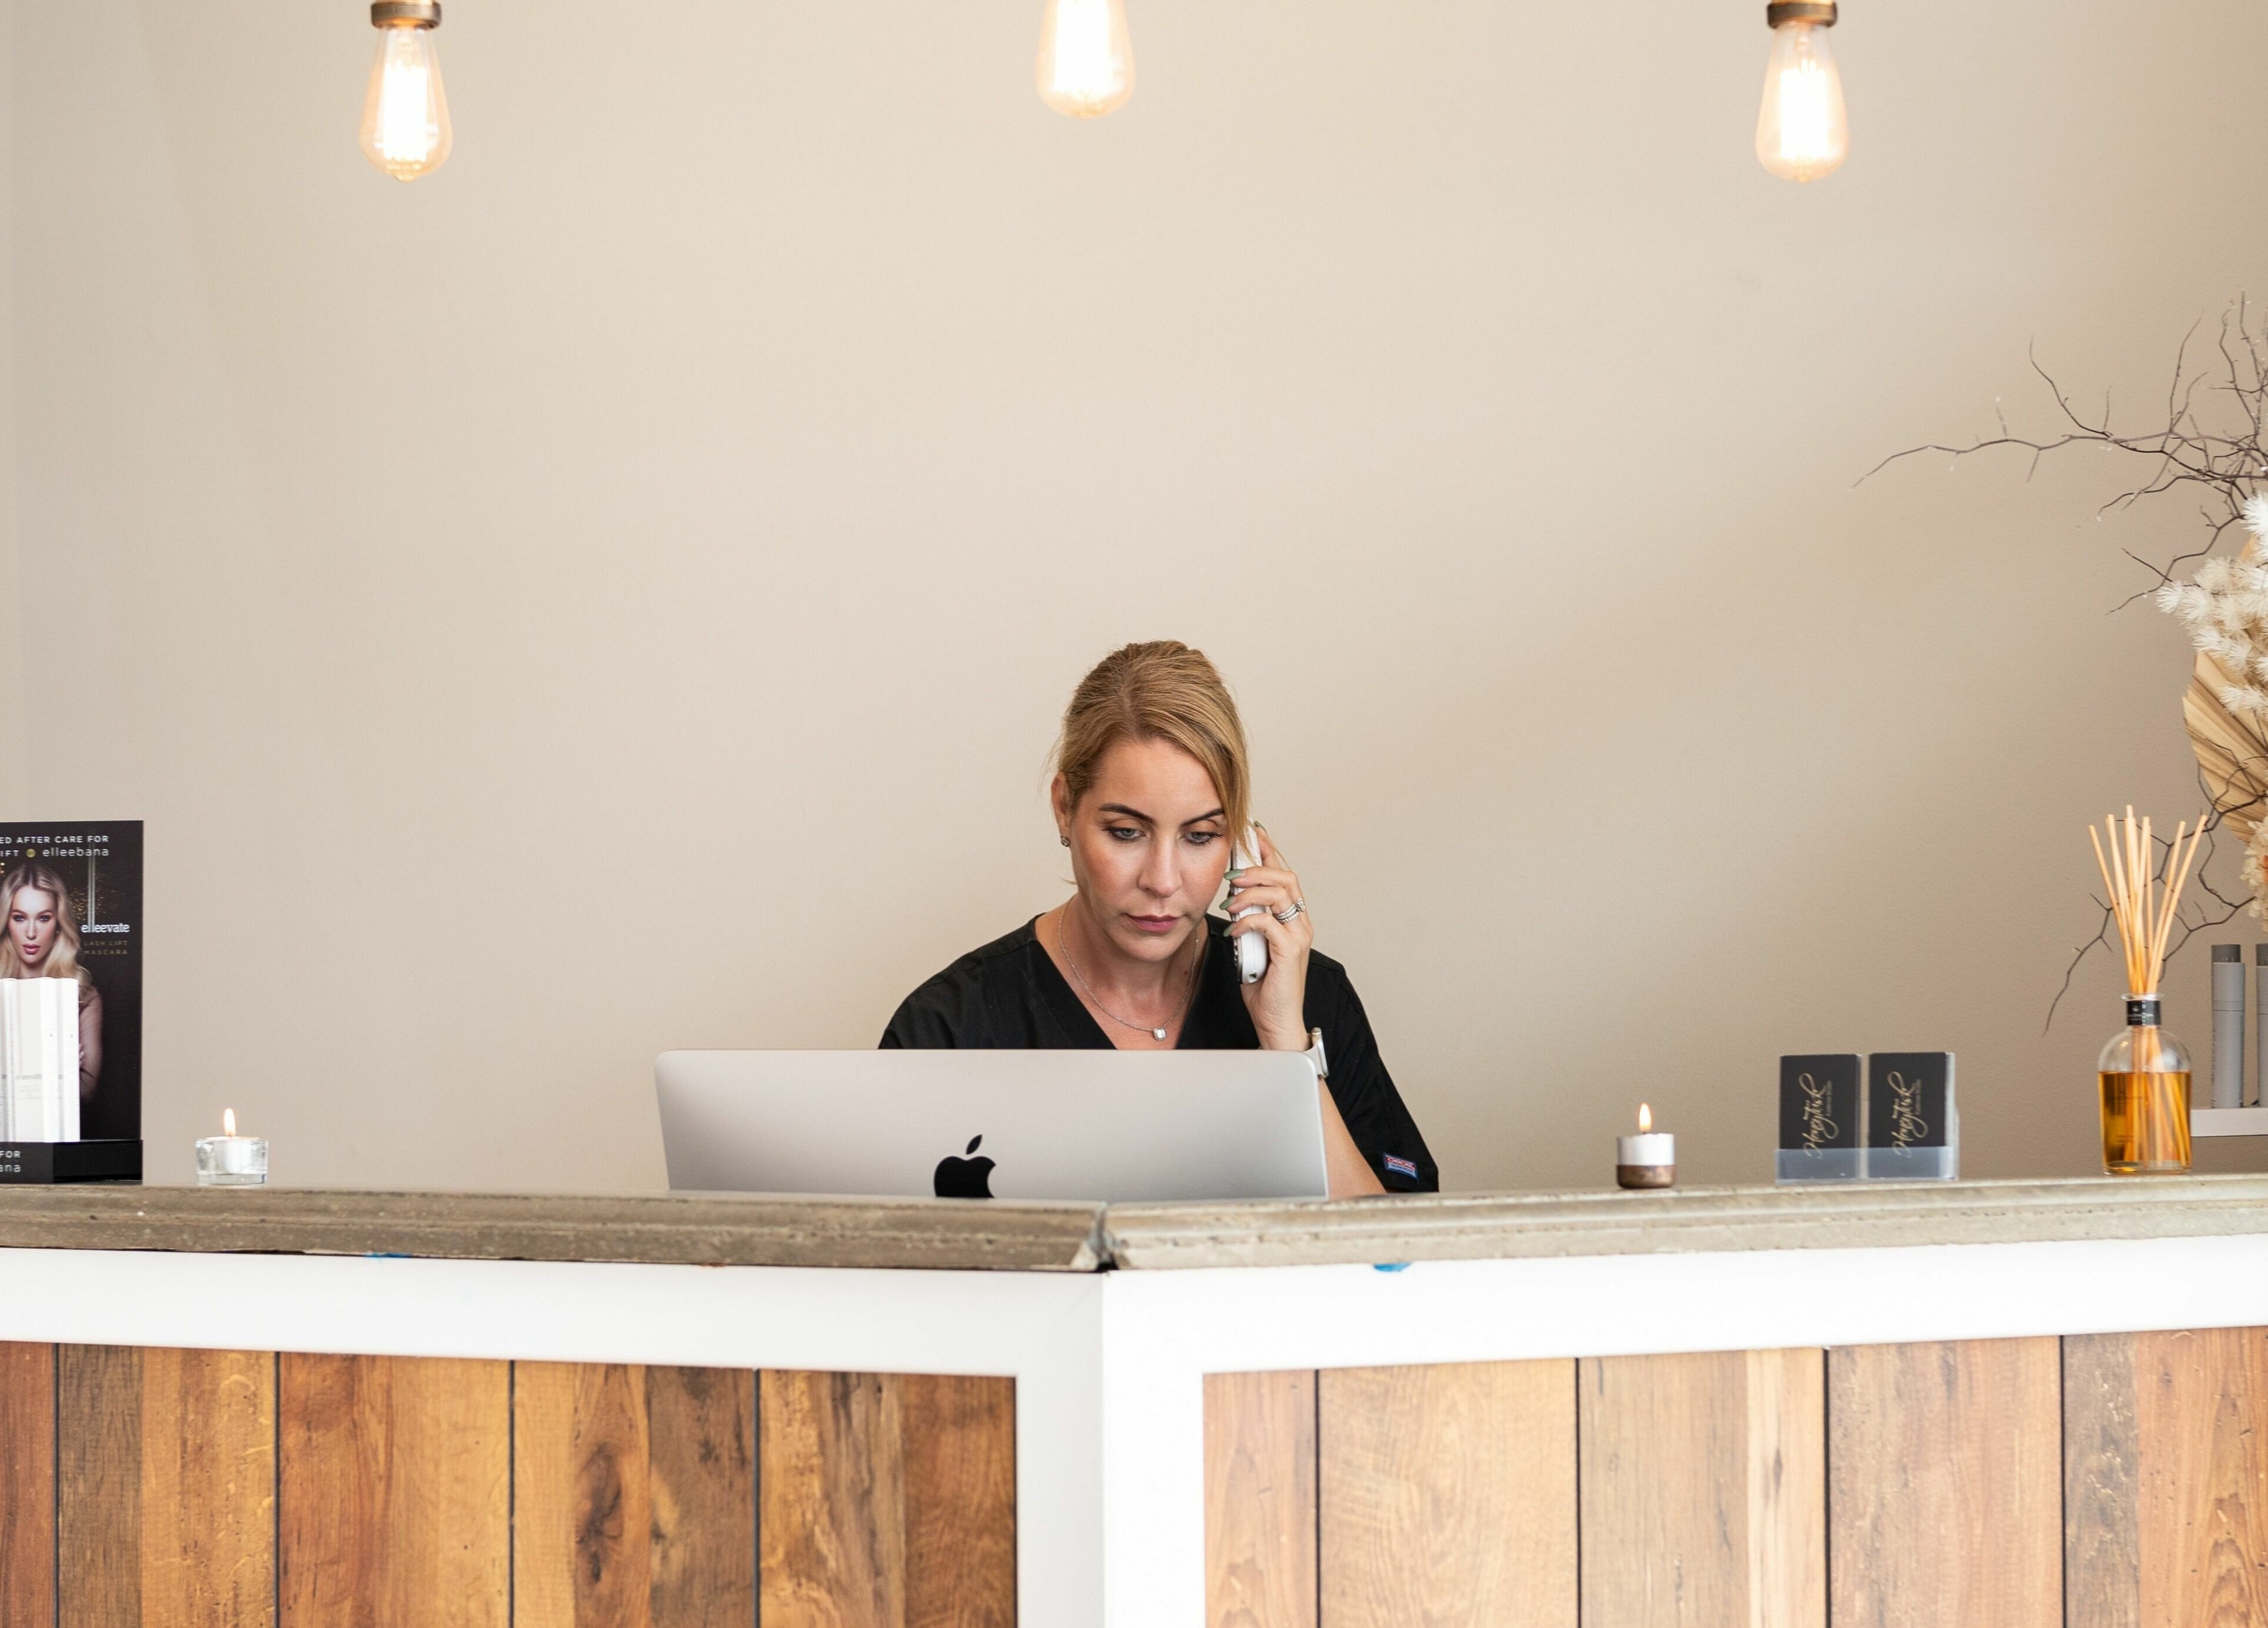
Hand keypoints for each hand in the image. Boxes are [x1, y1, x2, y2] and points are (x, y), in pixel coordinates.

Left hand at [1226, 827, 1311, 1051]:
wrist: (1276, 1022)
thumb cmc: (1264, 988)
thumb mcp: (1251, 946)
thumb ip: (1248, 923)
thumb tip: (1232, 901)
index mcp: (1293, 919)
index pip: (1284, 876)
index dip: (1270, 852)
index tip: (1253, 834)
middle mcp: (1300, 924)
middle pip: (1286, 878)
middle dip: (1257, 868)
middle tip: (1233, 872)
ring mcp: (1298, 936)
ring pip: (1280, 894)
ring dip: (1250, 891)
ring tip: (1230, 900)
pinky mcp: (1290, 951)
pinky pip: (1268, 922)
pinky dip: (1247, 920)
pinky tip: (1234, 929)